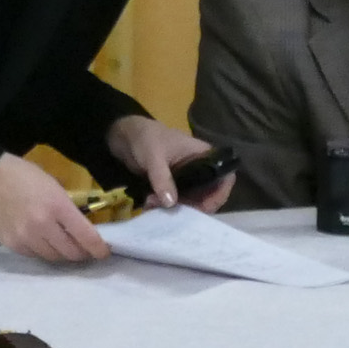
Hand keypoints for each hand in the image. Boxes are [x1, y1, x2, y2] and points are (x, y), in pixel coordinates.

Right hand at [0, 153, 109, 264]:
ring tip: (62, 246)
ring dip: (62, 254)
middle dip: (82, 253)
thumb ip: (69, 210)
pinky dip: (42, 251)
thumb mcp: (54, 186)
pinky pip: (34, 256)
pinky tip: (41, 241)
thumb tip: (83, 231)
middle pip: (71, 253)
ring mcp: (26, 237)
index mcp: (57, 206)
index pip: (86, 237)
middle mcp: (43, 226)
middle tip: (83, 250)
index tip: (104, 252)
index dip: (99, 249)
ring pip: (53, 258)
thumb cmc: (25, 176)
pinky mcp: (12, 244)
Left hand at [109, 113, 235, 212]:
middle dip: (192, 207)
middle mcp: (200, 169)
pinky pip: (176, 202)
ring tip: (153, 205)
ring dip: (175, 208)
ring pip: (191, 202)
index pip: (225, 178)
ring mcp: (186, 179)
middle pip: (209, 195)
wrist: (123, 136)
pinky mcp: (173, 186)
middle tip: (173, 211)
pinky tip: (150, 205)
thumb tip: (171, 203)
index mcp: (203, 155)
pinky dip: (166, 206)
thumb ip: (162, 177)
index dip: (220, 194)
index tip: (204, 208)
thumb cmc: (144, 137)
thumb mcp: (153, 156)